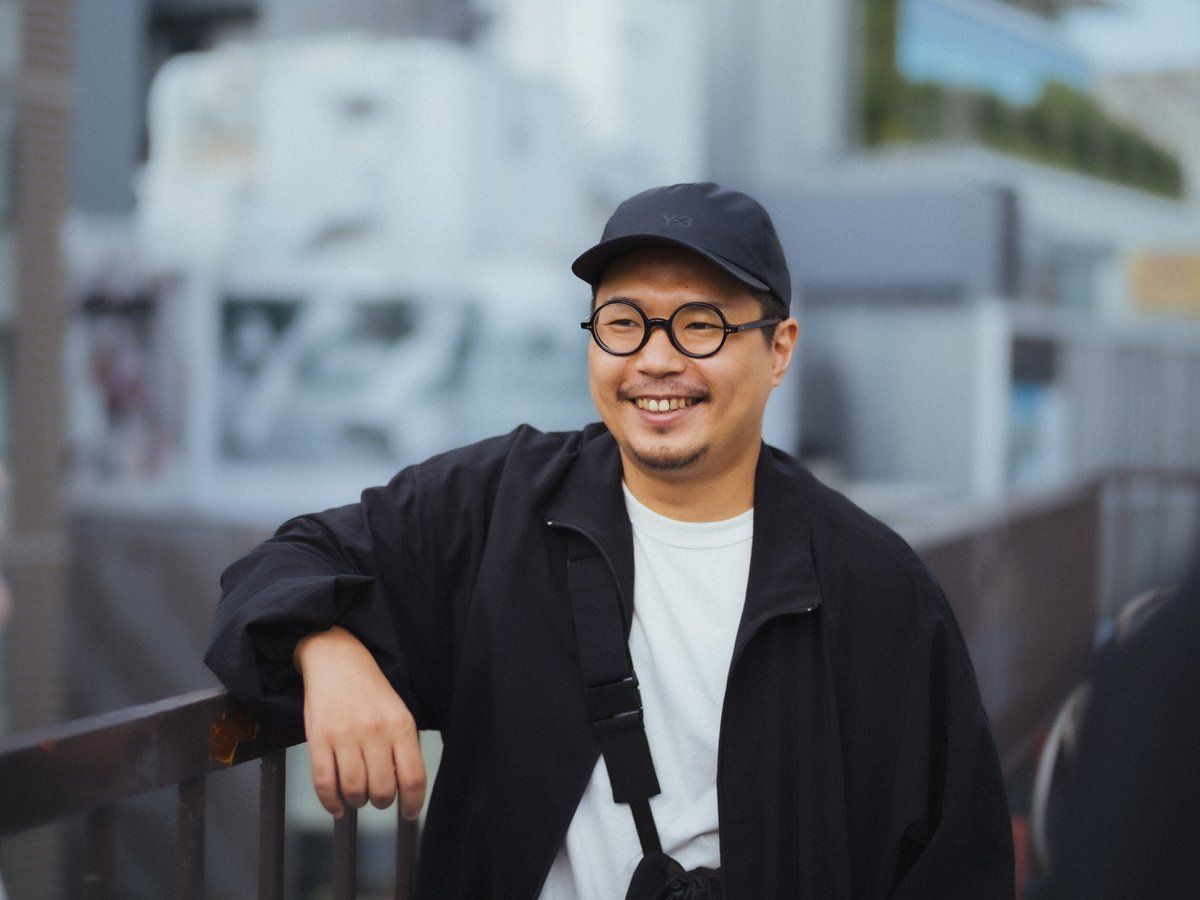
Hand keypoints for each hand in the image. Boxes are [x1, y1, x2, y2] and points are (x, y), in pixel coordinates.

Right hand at [294, 626, 426, 819]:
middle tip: (379, 799)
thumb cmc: (370, 691)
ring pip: (354, 790)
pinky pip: (324, 783)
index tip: (408, 813)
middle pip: (383, 789)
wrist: (336, 660)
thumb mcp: (398, 712)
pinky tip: (337, 805)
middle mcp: (375, 731)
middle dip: (382, 802)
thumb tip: (404, 791)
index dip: (412, 802)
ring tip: (358, 797)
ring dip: (357, 802)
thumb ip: (403, 748)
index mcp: (401, 725)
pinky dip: (331, 802)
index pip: (413, 777)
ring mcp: (345, 736)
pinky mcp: (318, 738)